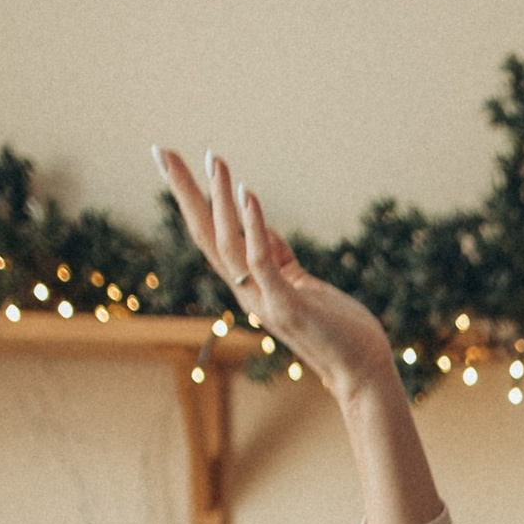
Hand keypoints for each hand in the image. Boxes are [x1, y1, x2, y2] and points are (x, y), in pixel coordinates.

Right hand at [153, 148, 395, 404]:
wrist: (362, 373)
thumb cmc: (338, 329)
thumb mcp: (301, 284)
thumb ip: (278, 258)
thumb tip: (261, 226)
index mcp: (249, 285)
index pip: (210, 235)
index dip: (190, 199)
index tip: (170, 161)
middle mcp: (247, 292)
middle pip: (204, 235)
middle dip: (184, 192)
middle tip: (161, 150)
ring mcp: (264, 301)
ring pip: (227, 244)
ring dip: (220, 200)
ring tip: (216, 161)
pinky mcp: (288, 306)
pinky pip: (262, 261)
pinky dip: (253, 228)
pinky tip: (249, 195)